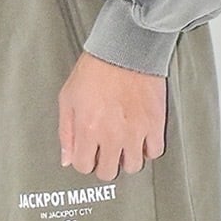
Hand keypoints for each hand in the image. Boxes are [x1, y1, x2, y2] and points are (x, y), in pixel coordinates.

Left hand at [59, 51, 166, 180]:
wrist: (125, 49)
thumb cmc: (95, 69)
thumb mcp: (67, 98)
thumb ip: (65, 132)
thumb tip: (67, 158)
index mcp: (88, 129)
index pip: (83, 166)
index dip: (84, 161)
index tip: (88, 153)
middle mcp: (112, 135)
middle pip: (108, 172)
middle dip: (104, 164)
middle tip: (106, 151)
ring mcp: (136, 131)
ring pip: (133, 167)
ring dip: (127, 159)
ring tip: (124, 146)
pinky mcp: (155, 123)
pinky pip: (155, 151)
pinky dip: (148, 149)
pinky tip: (141, 139)